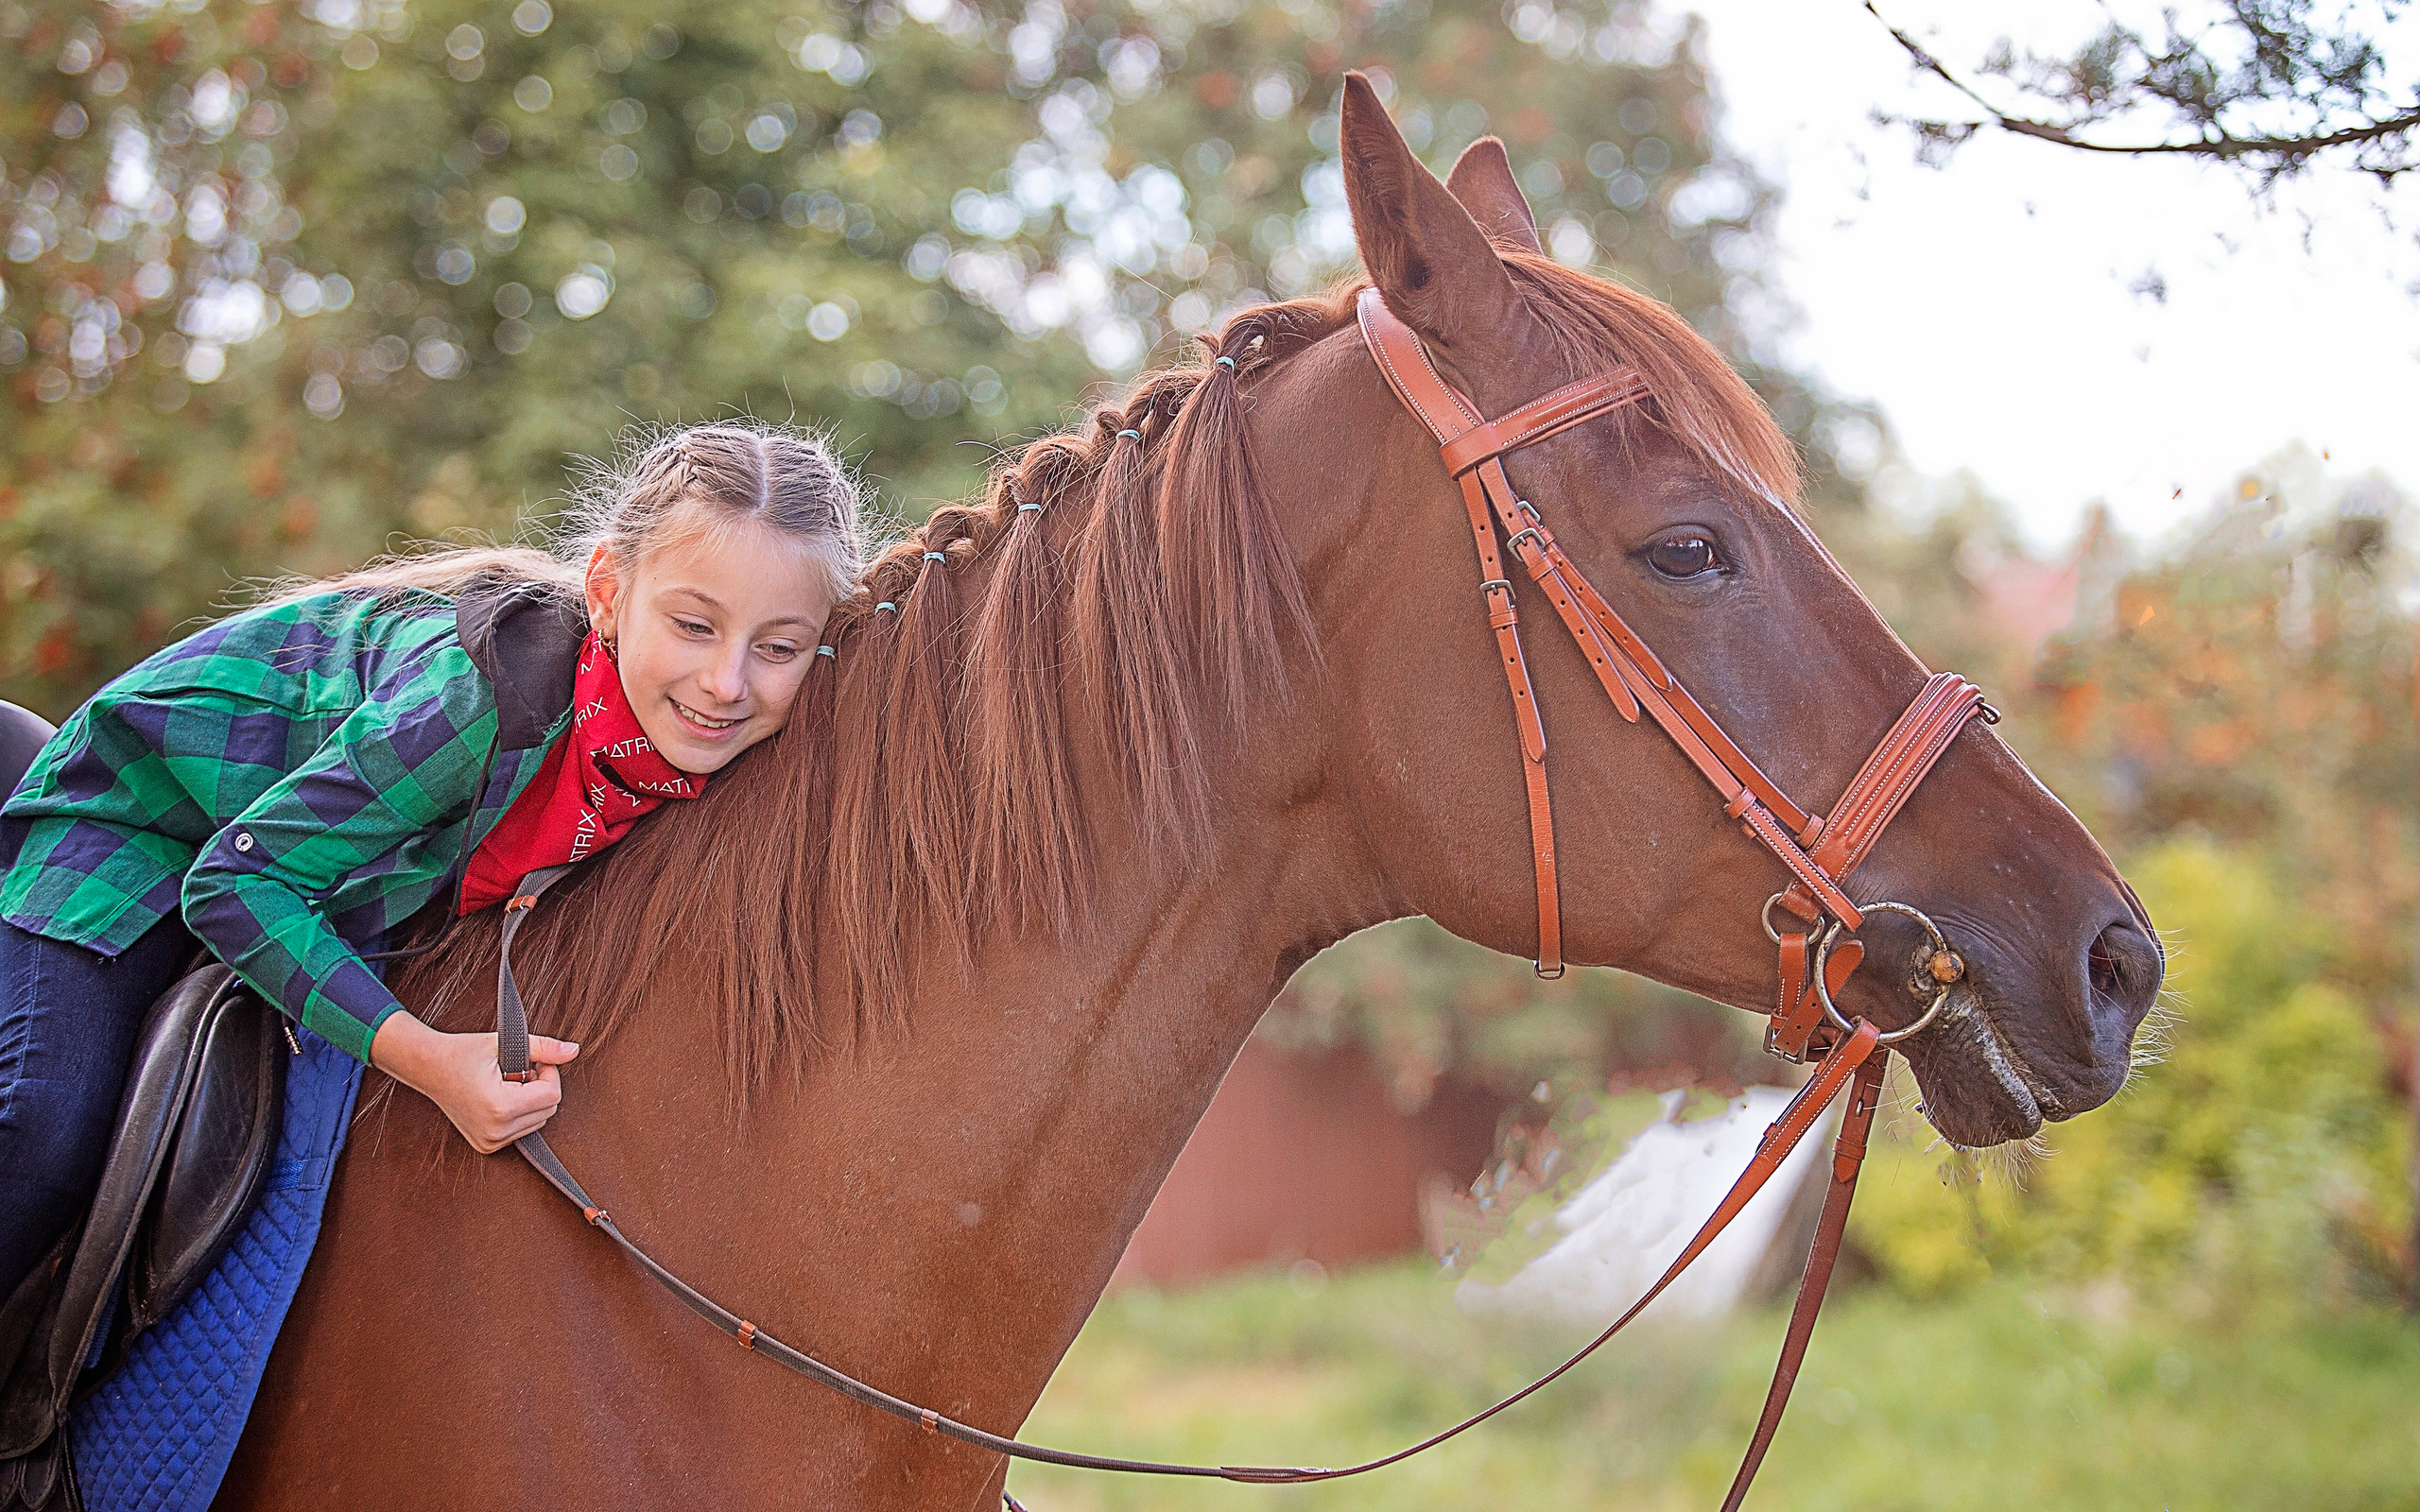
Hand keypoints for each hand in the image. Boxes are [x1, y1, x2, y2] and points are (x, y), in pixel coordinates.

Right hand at [370, 1011, 580, 1153]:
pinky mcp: (487, 1146)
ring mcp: (490, 1142)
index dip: (549, 1072)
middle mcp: (496, 1131)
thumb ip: (544, 1048)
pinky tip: (500, 1096)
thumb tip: (573, 1050)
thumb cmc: (462, 1052)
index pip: (552, 1095)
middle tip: (519, 1069)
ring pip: (539, 1121)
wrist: (427, 1066)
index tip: (533, 1060)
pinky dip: (520, 1113)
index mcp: (500, 1107)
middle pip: (549, 1110)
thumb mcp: (506, 1044)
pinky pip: (522, 1130)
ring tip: (508, 1082)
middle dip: (542, 1086)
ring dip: (532, 1100)